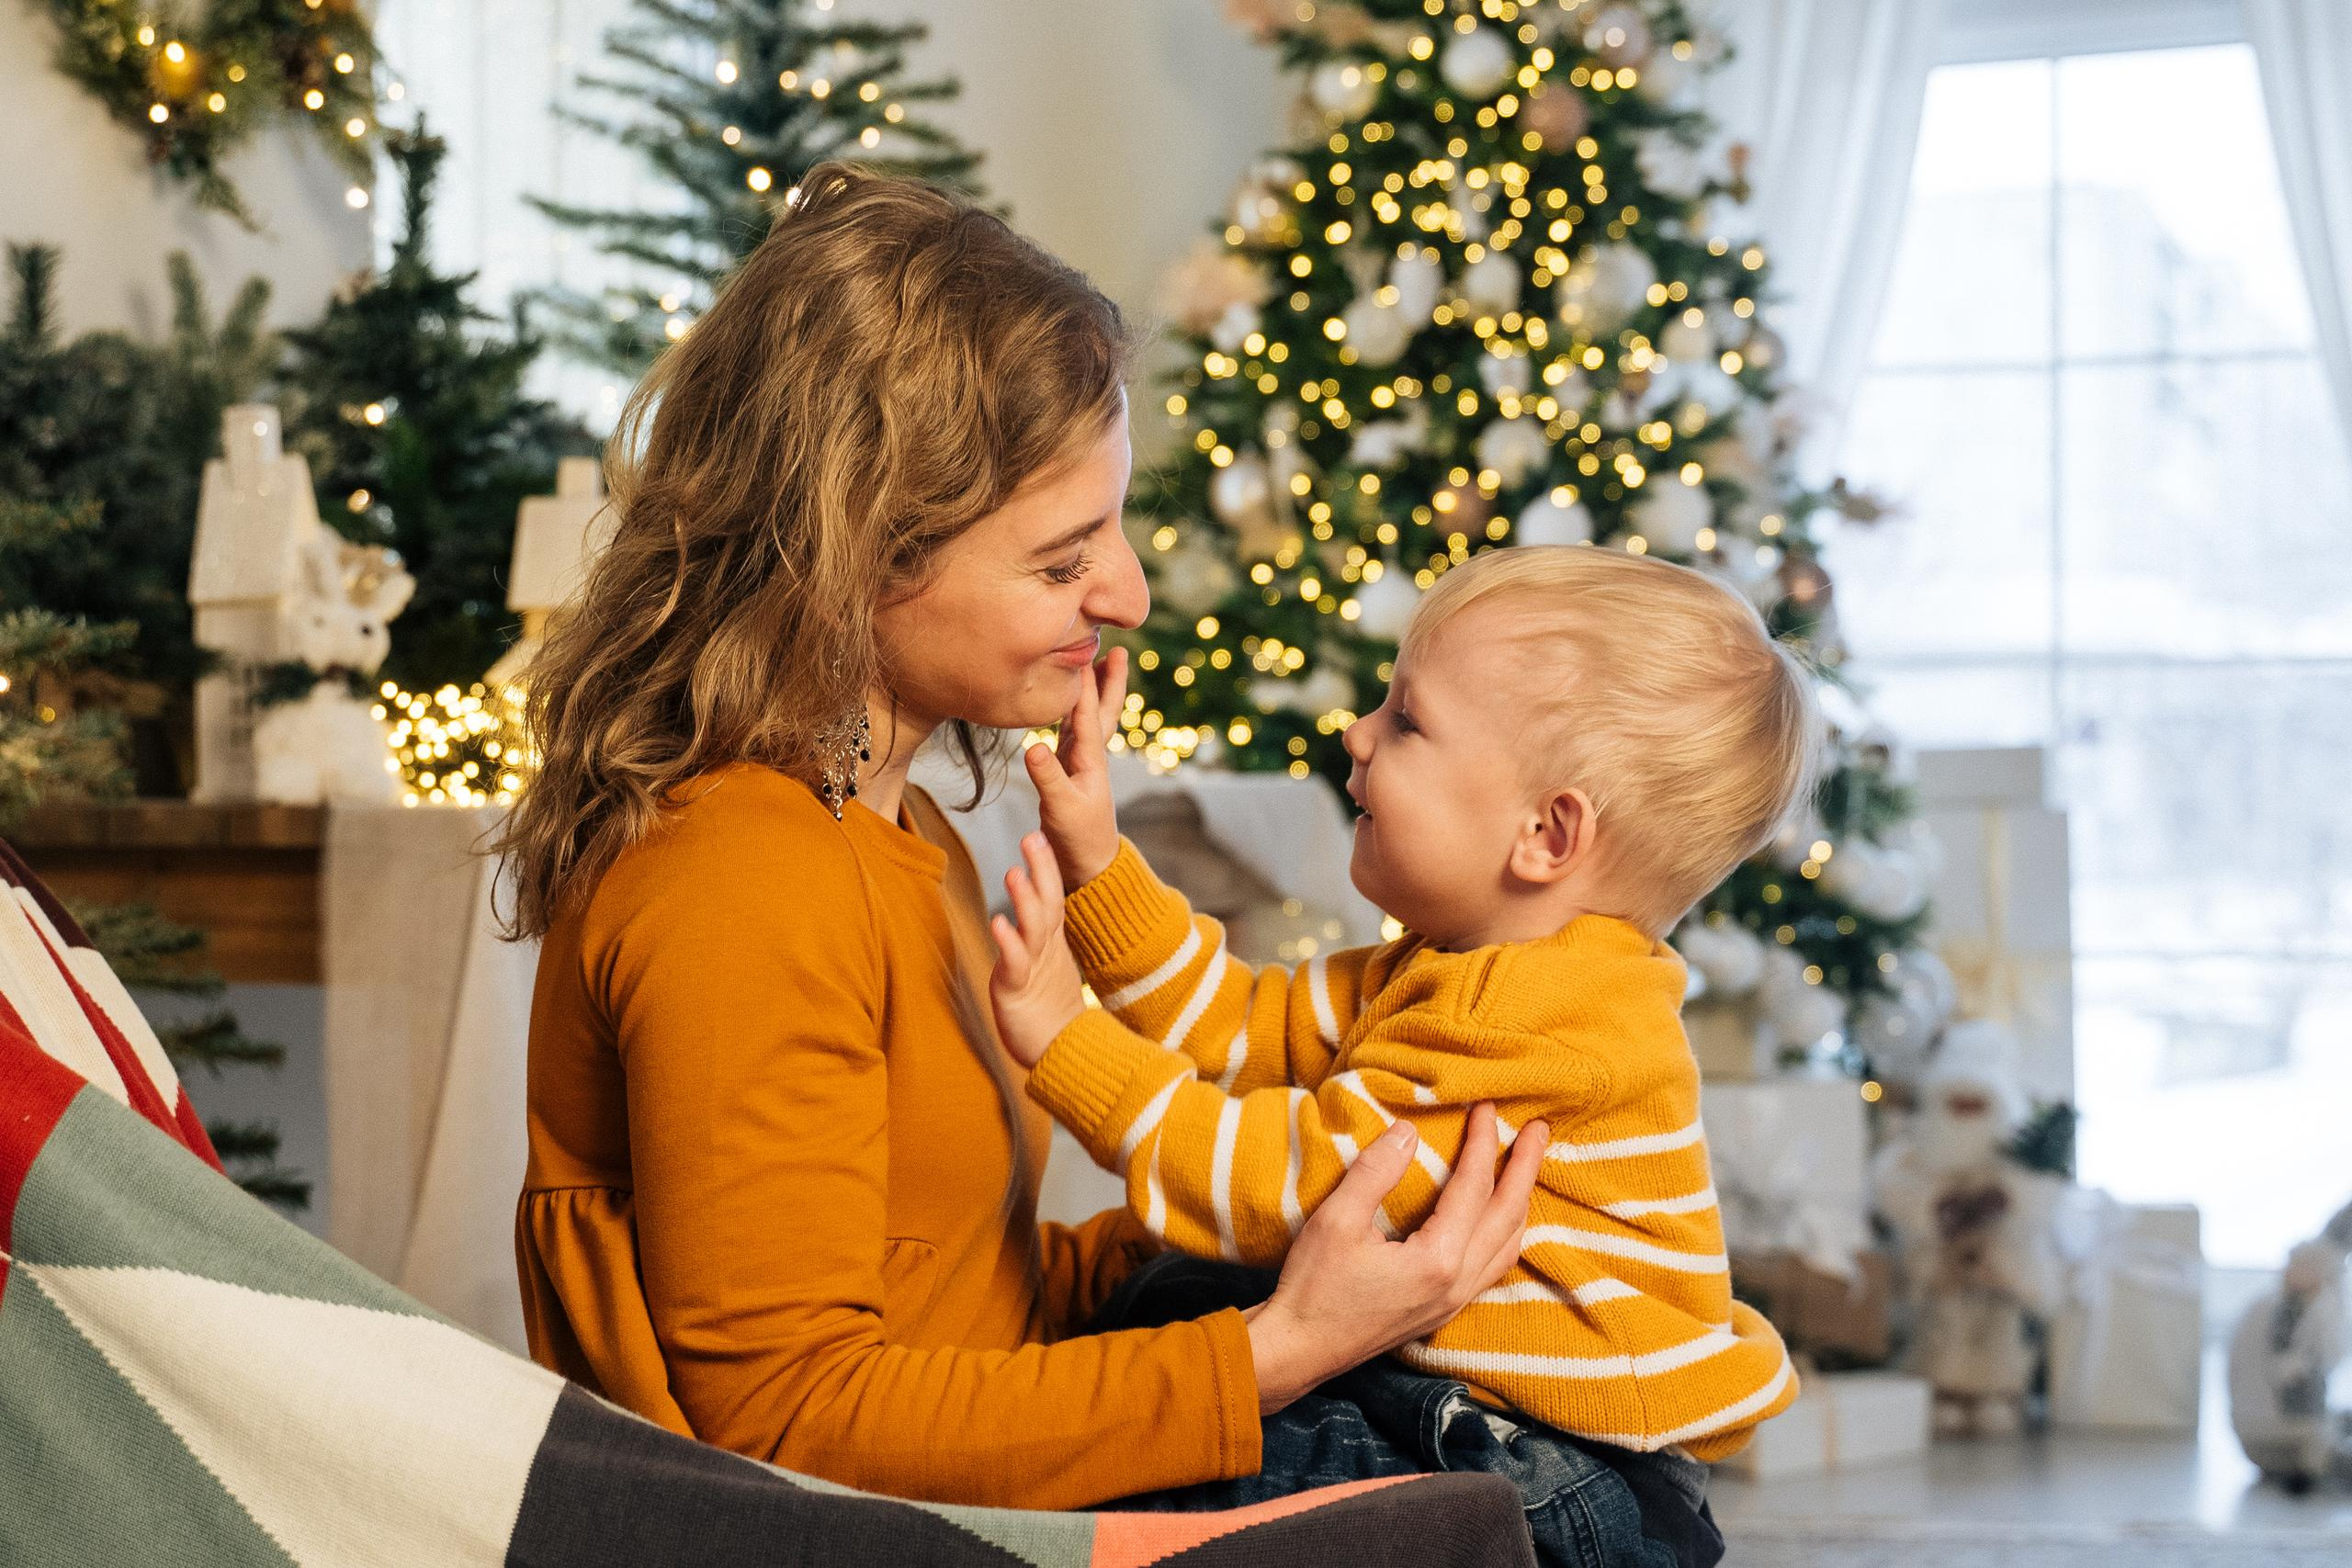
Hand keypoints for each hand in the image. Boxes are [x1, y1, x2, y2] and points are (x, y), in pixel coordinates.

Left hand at [987, 832, 1087, 1068]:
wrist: (1064, 1054)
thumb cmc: (1049, 1013)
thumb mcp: (1045, 968)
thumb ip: (1037, 939)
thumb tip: (1032, 914)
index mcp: (1052, 943)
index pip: (1053, 898)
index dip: (1047, 868)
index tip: (1040, 837)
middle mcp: (1046, 951)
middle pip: (1048, 904)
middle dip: (1041, 870)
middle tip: (1035, 836)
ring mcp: (1035, 969)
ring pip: (1033, 928)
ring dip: (1025, 899)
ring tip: (1015, 871)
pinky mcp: (1020, 992)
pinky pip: (1015, 963)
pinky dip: (1008, 942)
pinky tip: (998, 922)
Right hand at [1026, 645, 1125, 889]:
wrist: (1088, 865)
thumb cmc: (1078, 838)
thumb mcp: (1061, 808)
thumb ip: (1047, 777)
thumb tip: (1033, 744)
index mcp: (1090, 759)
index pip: (1087, 712)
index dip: (1085, 681)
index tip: (1084, 647)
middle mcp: (1089, 755)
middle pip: (1102, 710)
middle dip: (1108, 680)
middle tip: (1118, 649)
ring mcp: (1079, 762)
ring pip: (1088, 717)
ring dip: (1092, 691)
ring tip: (1095, 663)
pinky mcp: (1068, 771)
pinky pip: (1071, 730)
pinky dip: (1071, 711)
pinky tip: (1065, 701)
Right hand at [1242, 1104, 1548, 1413]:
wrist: (1300, 1350)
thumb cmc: (1313, 1287)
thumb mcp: (1336, 1221)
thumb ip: (1376, 1172)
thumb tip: (1408, 1133)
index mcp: (1437, 1260)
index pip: (1474, 1187)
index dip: (1482, 1142)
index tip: (1486, 1107)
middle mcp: (1458, 1284)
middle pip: (1508, 1216)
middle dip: (1525, 1168)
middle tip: (1538, 1129)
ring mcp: (1454, 1302)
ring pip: (1508, 1246)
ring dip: (1521, 1202)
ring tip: (1525, 1168)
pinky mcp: (1444, 1312)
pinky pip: (1494, 1266)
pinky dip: (1506, 1233)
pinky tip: (1498, 1219)